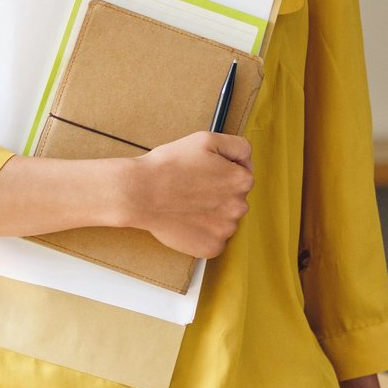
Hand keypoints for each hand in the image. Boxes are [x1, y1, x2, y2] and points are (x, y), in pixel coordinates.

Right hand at [131, 132, 252, 258]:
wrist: (140, 193)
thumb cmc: (169, 165)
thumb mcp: (206, 139)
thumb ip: (237, 146)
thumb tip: (247, 162)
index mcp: (242, 180)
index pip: (241, 175)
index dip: (220, 172)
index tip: (201, 173)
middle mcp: (239, 207)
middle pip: (233, 200)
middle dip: (217, 194)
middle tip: (191, 189)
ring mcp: (226, 230)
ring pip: (223, 221)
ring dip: (210, 215)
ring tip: (185, 205)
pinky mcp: (211, 248)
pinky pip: (213, 240)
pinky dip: (201, 234)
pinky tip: (186, 222)